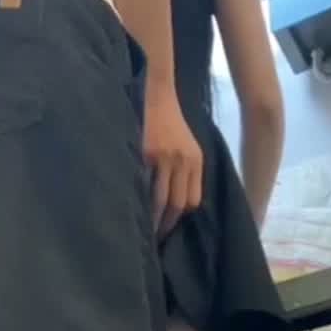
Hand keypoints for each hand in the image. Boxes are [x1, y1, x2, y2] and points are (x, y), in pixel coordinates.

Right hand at [142, 82, 202, 239]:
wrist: (155, 92)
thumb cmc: (167, 121)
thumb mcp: (185, 145)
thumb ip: (184, 171)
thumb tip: (174, 203)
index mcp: (196, 160)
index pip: (192, 200)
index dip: (180, 216)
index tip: (168, 226)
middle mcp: (184, 161)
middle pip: (179, 203)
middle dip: (167, 224)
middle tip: (156, 238)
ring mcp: (166, 158)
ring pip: (162, 199)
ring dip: (154, 219)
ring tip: (145, 231)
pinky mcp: (148, 154)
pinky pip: (144, 184)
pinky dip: (140, 199)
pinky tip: (133, 207)